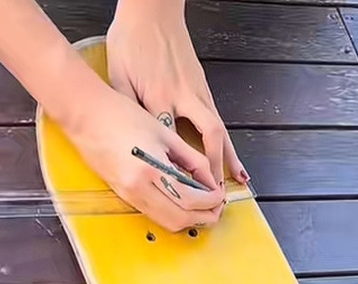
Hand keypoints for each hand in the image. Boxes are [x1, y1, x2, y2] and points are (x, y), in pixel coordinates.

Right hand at [63, 82, 226, 232]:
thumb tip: (210, 179)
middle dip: (203, 216)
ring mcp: (128, 195)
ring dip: (188, 219)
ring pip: (166, 222)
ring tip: (202, 205)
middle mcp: (138, 188)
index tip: (220, 194)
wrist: (85, 115)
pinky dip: (172, 212)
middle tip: (216, 206)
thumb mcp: (165, 134)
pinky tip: (181, 201)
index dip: (211, 200)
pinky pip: (153, 214)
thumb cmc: (120, 115)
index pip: (191, 199)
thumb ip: (191, 159)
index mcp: (151, 170)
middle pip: (180, 219)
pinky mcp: (122, 195)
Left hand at [105, 0, 249, 185]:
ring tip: (239, 180)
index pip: (171, 139)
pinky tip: (231, 154)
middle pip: (207, 136)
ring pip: (219, 129)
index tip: (178, 190)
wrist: (153, 12)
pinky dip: (226, 140)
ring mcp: (198, 91)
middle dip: (213, 167)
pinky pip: (217, 118)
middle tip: (215, 192)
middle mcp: (184, 96)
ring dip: (229, 156)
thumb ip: (126, 106)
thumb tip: (128, 136)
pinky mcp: (202, 86)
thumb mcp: (118, 74)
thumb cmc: (132, 40)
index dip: (176, 167)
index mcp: (159, 95)